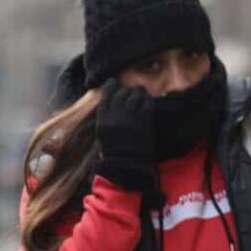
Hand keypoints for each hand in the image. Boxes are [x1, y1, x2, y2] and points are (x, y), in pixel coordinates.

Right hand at [95, 78, 154, 192]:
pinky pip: (146, 102)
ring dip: (138, 93)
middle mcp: (116, 115)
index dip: (112, 86)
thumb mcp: (103, 134)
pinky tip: (147, 102)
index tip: (115, 84)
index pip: (107, 93)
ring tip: (140, 95)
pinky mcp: (144, 120)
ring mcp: (130, 116)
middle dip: (127, 90)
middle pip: (122, 92)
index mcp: (103, 119)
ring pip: (135, 93)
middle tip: (131, 93)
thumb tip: (111, 102)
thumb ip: (106, 117)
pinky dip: (147, 99)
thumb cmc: (114, 154)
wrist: (128, 166)